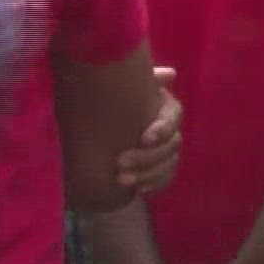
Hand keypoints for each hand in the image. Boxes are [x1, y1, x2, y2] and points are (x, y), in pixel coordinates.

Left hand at [118, 67, 181, 193]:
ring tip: (121, 180)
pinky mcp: (159, 170)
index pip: (174, 117)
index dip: (163, 128)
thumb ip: (140, 80)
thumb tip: (169, 74)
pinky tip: (138, 189)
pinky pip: (166, 179)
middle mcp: (169, 129)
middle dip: (148, 157)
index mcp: (163, 107)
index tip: (144, 139)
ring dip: (149, 174)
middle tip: (119, 162)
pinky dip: (154, 184)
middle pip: (172, 144)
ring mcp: (165, 151)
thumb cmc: (106, 104)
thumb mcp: (117, 90)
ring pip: (170, 164)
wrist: (89, 137)